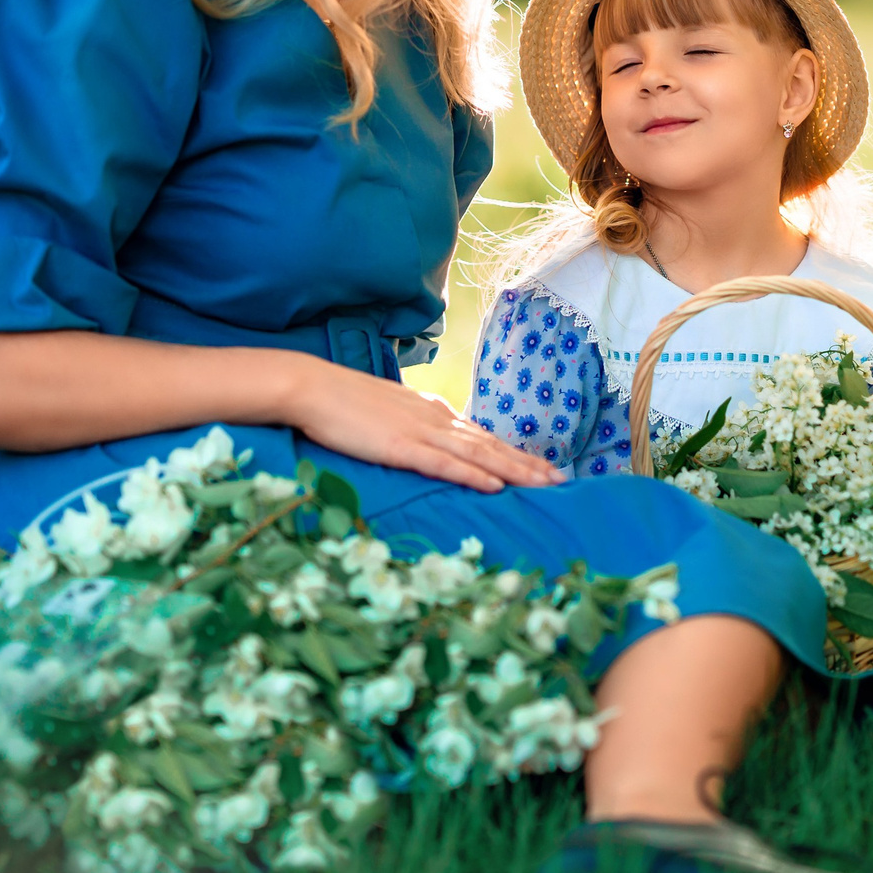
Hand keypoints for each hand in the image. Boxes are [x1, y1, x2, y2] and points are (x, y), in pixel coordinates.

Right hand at [280, 358, 564, 492]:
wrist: (311, 386)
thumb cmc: (341, 401)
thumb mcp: (386, 412)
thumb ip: (410, 426)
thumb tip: (426, 442)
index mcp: (431, 412)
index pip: (481, 436)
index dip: (514, 453)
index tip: (541, 467)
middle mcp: (435, 419)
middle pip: (490, 445)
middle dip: (527, 464)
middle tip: (561, 480)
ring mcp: (420, 432)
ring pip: (478, 454)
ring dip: (514, 471)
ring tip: (544, 485)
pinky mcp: (401, 446)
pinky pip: (444, 464)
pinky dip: (473, 475)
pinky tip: (495, 486)